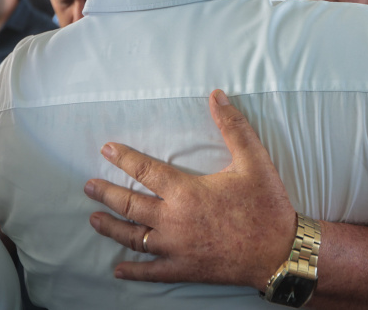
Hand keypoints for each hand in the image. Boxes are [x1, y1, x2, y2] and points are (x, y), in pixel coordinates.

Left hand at [83, 89, 295, 290]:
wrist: (280, 252)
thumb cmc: (266, 205)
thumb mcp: (254, 160)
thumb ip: (233, 126)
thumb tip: (217, 96)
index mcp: (186, 192)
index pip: (145, 171)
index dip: (123, 158)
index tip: (106, 150)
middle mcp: (173, 220)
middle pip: (129, 205)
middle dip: (106, 193)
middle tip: (88, 186)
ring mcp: (176, 248)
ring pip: (133, 237)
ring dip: (111, 227)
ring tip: (94, 219)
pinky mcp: (184, 269)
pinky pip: (151, 271)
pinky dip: (132, 270)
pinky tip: (118, 269)